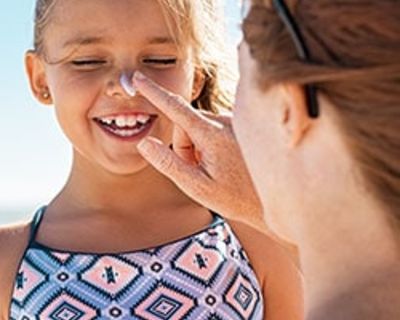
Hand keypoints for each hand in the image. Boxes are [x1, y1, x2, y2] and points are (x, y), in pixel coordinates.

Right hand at [133, 71, 267, 231]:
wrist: (275, 199)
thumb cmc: (235, 198)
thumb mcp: (197, 186)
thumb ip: (168, 163)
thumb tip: (145, 142)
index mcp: (212, 134)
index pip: (175, 108)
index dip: (153, 92)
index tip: (138, 78)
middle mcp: (225, 122)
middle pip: (185, 126)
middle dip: (184, 147)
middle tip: (199, 173)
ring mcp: (234, 123)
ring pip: (198, 129)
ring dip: (198, 148)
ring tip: (216, 171)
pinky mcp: (239, 127)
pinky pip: (212, 130)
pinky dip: (210, 146)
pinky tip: (226, 164)